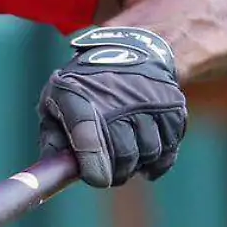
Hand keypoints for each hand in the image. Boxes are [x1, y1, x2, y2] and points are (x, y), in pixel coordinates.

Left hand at [38, 26, 187, 186]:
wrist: (133, 49)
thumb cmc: (87, 84)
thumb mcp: (59, 99)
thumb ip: (53, 137)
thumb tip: (56, 172)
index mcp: (78, 94)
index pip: (87, 131)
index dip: (92, 161)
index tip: (96, 178)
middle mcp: (117, 95)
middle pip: (124, 152)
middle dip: (115, 172)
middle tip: (108, 175)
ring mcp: (148, 100)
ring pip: (149, 152)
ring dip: (137, 165)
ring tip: (127, 161)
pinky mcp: (173, 106)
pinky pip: (170, 148)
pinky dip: (159, 162)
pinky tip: (147, 163)